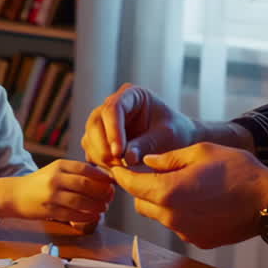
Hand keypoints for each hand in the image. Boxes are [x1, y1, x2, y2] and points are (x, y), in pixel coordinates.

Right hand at [0, 160, 114, 223]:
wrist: (15, 195)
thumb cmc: (40, 182)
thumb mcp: (55, 169)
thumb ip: (75, 172)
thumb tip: (103, 178)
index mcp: (59, 165)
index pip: (85, 169)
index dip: (102, 176)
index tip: (112, 182)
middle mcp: (55, 179)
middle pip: (85, 185)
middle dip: (102, 192)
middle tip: (110, 197)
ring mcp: (51, 196)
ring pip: (80, 202)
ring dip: (96, 206)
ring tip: (104, 208)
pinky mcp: (49, 211)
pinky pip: (72, 215)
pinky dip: (86, 217)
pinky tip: (93, 217)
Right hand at [81, 84, 196, 168]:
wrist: (178, 142)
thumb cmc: (176, 133)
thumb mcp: (167, 136)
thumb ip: (147, 144)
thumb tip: (126, 158)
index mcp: (131, 95)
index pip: (113, 108)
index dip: (113, 130)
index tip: (119, 152)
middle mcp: (114, 105)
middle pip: (95, 122)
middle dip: (104, 146)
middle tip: (118, 164)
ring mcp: (104, 122)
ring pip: (90, 137)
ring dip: (100, 156)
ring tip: (120, 169)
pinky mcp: (101, 139)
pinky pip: (91, 150)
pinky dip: (99, 163)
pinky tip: (115, 172)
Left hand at [109, 143, 267, 248]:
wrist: (267, 201)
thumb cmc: (238, 170)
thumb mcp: (201, 152)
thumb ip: (169, 158)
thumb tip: (147, 162)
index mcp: (168, 191)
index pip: (131, 185)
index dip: (122, 174)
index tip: (118, 167)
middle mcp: (172, 216)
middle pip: (141, 203)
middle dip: (142, 189)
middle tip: (154, 173)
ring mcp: (185, 231)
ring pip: (160, 216)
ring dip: (163, 202)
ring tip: (184, 185)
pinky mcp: (198, 240)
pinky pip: (179, 225)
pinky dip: (181, 213)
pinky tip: (200, 200)